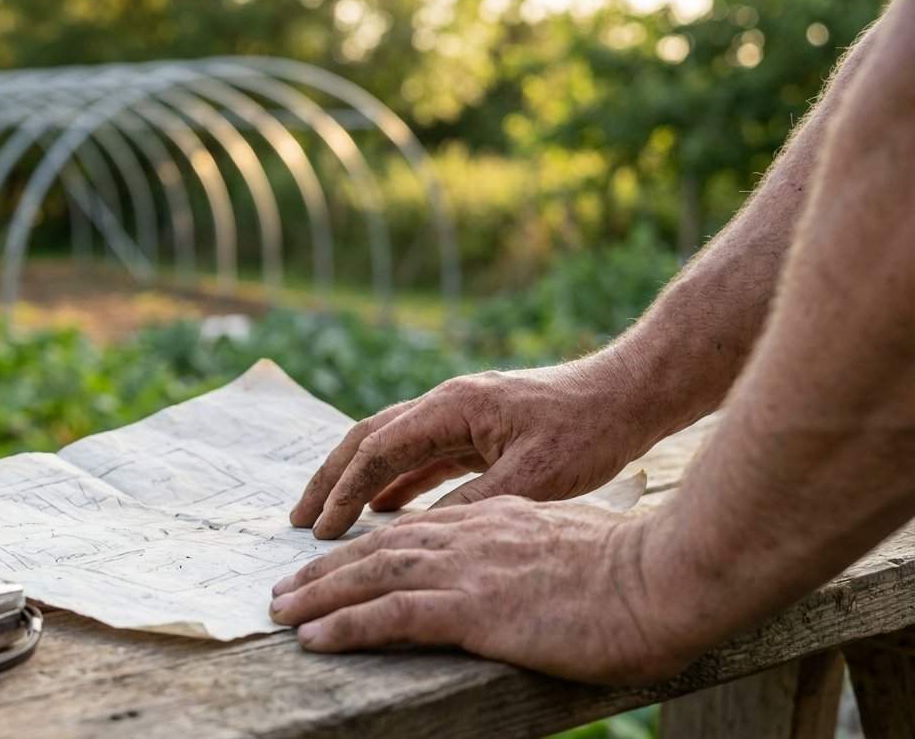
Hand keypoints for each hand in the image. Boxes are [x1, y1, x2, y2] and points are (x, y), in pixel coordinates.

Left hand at [269, 497, 699, 684]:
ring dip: (318, 594)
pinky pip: (391, 615)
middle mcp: (472, 535)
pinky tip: (313, 637)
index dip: (369, 548)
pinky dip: (345, 625)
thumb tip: (525, 575)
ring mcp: (469, 568)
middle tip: (285, 587)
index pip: (415, 532)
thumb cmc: (639, 574)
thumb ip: (536, 555)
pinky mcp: (473, 606)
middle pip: (379, 548)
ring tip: (280, 611)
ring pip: (371, 576)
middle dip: (326, 569)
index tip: (337, 564)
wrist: (667, 578)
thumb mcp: (575, 550)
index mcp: (497, 520)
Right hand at [291, 357, 661, 538]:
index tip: (322, 530)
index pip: (379, 449)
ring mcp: (459, 416)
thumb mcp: (532, 478)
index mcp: (452, 407)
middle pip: (368, 439)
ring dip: (357, 481)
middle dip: (330, 480)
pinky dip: (393, 484)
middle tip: (300, 522)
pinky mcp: (476, 431)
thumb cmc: (588, 431)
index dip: (345, 491)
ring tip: (328, 520)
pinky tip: (383, 513)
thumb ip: (471, 505)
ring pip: (390, 447)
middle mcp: (446, 405)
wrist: (629, 395)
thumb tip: (417, 535)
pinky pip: (420, 457)